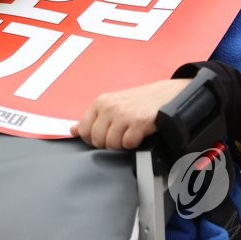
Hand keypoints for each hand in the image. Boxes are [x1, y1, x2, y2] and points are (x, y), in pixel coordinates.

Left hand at [71, 79, 190, 149]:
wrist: (167, 95)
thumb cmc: (140, 102)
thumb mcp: (113, 104)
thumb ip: (92, 118)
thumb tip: (73, 130)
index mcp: (101, 102)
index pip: (83, 130)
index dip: (93, 138)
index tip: (105, 135)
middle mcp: (109, 107)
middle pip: (97, 140)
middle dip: (108, 143)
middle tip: (121, 135)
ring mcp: (123, 114)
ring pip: (111, 144)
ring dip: (122, 144)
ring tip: (130, 133)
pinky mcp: (138, 123)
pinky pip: (127, 145)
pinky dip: (134, 143)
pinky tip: (139, 134)